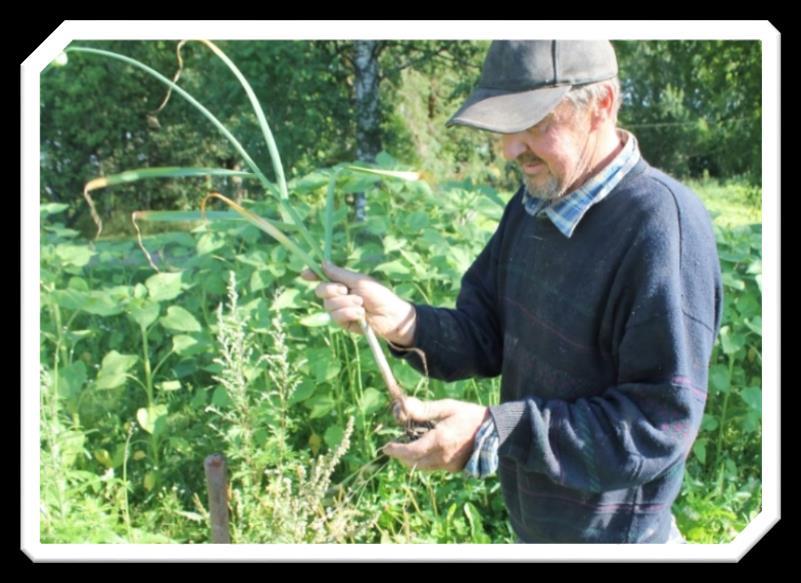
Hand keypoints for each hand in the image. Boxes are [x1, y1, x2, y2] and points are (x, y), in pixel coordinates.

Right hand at [301, 262, 416, 346]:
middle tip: (346, 290)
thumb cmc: (378, 295)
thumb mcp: (359, 281)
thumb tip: (323, 262)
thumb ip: (339, 274)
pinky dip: (349, 313)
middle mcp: (338, 295)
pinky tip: (360, 315)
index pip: (322, 277)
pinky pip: (336, 316)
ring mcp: (339, 309)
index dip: (312, 275)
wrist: (390, 315)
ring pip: (329, 305)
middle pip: (321, 291)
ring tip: (361, 304)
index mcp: (341, 282)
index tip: (304, 274)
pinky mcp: (343, 323)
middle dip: (332, 290)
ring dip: (346, 303)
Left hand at [383, 397, 489, 472]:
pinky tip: (427, 448)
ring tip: (410, 445)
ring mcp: (450, 465)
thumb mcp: (446, 407)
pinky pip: (434, 467)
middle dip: (402, 456)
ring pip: (424, 467)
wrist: (494, 430)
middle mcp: (443, 456)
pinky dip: (426, 460)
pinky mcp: (455, 468)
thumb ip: (424, 409)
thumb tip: (403, 407)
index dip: (396, 451)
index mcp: (439, 440)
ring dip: (413, 458)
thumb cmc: (469, 415)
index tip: (386, 447)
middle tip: (395, 446)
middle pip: (414, 463)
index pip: (411, 452)